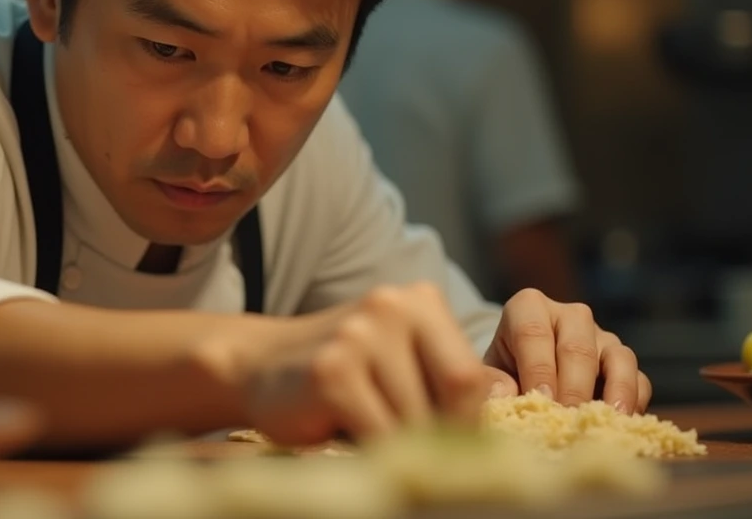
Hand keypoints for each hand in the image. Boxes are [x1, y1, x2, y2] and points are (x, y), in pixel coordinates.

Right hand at [239, 283, 505, 445]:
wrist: (258, 368)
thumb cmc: (342, 378)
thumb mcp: (399, 364)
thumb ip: (441, 383)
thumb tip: (493, 436)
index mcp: (420, 300)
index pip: (471, 374)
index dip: (467, 421)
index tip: (446, 445)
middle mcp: (392, 305)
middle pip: (455, 391)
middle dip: (438, 433)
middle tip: (411, 450)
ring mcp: (359, 334)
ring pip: (417, 418)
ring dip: (399, 445)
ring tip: (367, 433)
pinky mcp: (332, 371)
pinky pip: (379, 433)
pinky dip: (370, 451)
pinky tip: (343, 434)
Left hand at [482, 288, 650, 412]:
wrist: (525, 372)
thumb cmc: (505, 371)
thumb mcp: (490, 372)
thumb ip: (491, 382)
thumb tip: (503, 396)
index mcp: (529, 307)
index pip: (534, 333)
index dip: (538, 369)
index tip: (540, 400)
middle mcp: (570, 315)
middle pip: (577, 347)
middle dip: (573, 388)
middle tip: (568, 421)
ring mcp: (602, 336)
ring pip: (618, 357)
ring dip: (614, 392)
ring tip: (607, 420)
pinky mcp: (623, 361)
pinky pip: (639, 378)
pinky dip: (633, 402)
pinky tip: (621, 425)